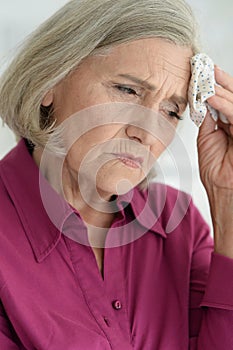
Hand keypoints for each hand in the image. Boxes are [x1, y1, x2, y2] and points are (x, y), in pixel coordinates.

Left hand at [197, 66, 232, 257]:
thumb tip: (203, 101)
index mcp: (231, 123)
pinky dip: (225, 106)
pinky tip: (211, 97)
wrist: (223, 191)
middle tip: (206, 66)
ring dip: (222, 89)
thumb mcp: (208, 140)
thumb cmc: (216, 170)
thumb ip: (208, 120)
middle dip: (220, 81)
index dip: (216, 85)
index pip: (226, 99)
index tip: (202, 72)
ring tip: (206, 78)